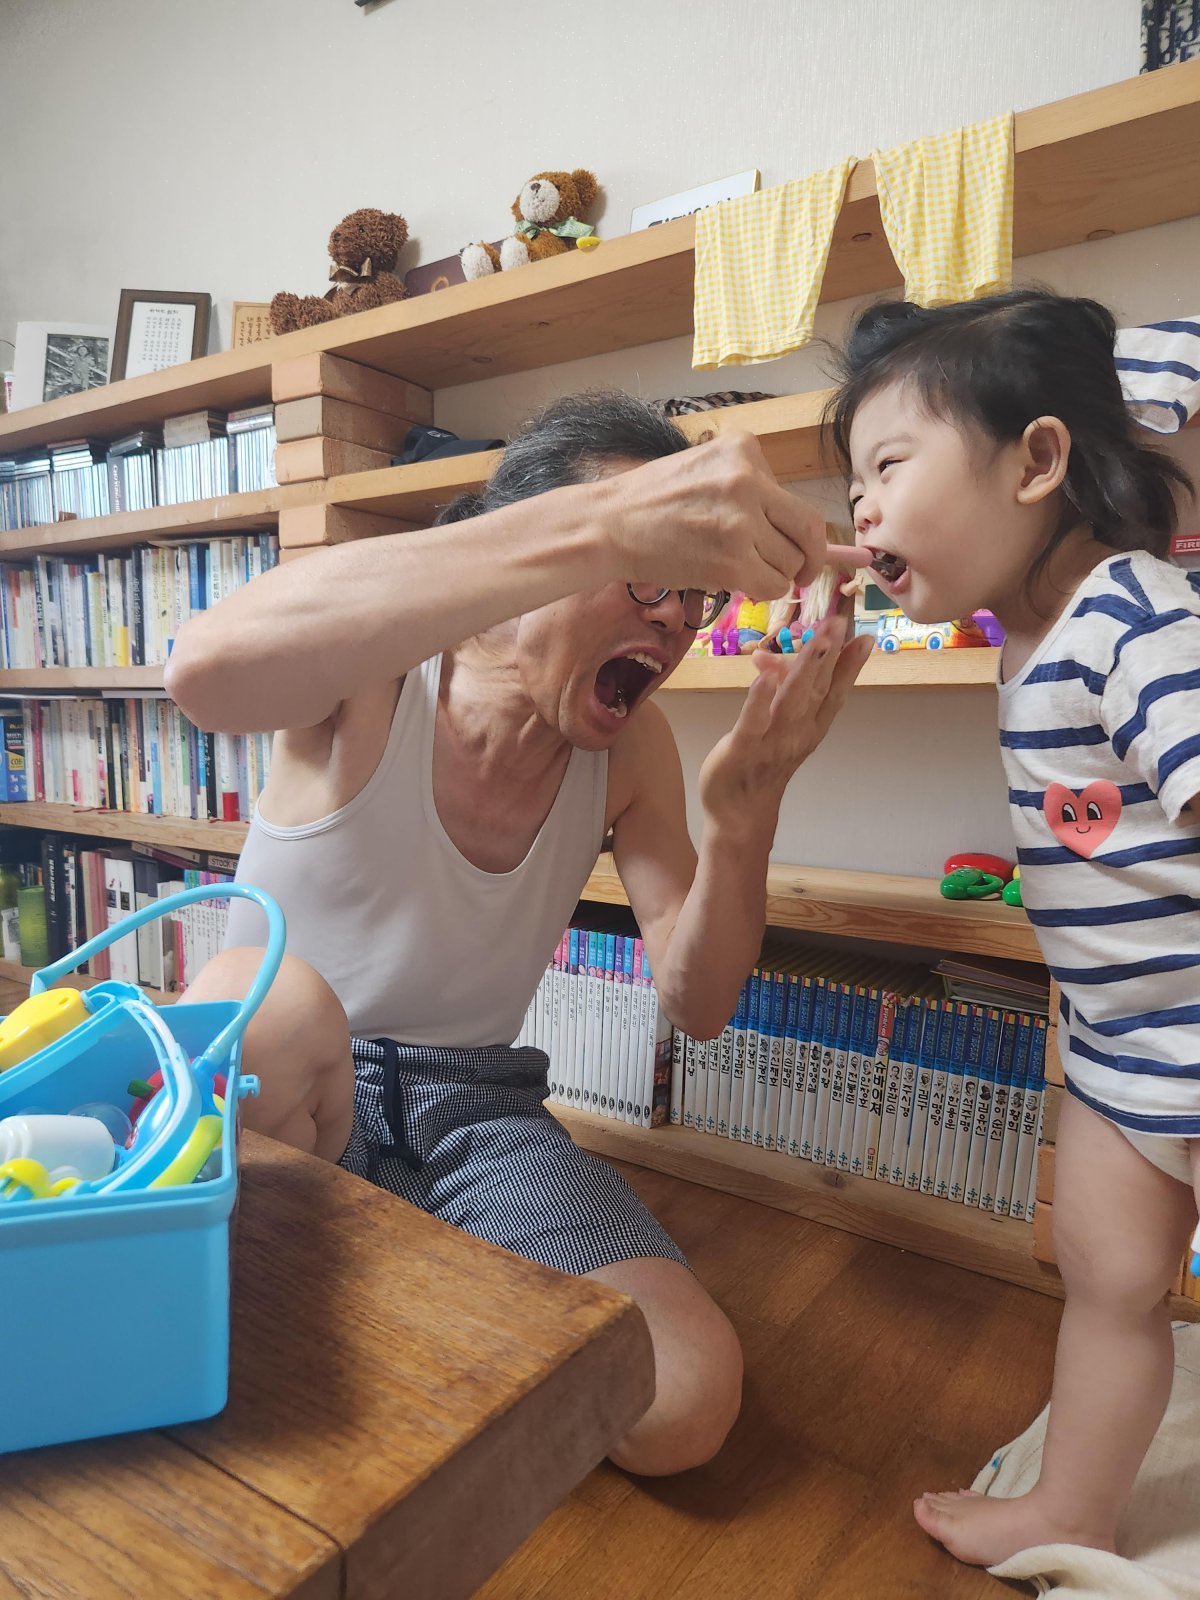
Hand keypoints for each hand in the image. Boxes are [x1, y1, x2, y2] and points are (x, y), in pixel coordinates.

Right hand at [601, 431, 827, 599]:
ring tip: (744, 571)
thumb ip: (747, 485)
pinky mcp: (731, 560)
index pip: (793, 495)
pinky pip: (773, 585)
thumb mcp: (704, 467)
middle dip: (809, 557)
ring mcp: (741, 521)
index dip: (798, 528)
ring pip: (791, 562)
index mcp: (744, 448)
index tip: (793, 543)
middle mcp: (749, 479)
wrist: (608, 524)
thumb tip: (792, 526)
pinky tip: (744, 585)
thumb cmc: (650, 501)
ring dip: (775, 574)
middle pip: (807, 529)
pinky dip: (765, 591)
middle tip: (802, 573)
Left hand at [698, 617, 872, 820]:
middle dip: (829, 656)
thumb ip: (776, 693)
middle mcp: (797, 733)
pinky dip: (760, 699)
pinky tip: (764, 676)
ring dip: (805, 670)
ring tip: (818, 641)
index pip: (834, 692)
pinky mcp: (742, 748)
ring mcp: (772, 741)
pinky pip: (753, 721)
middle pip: (817, 690)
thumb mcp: (775, 725)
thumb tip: (768, 659)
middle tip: (840, 623)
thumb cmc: (760, 764)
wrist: (740, 813)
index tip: (864, 637)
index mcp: (810, 727)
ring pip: (792, 701)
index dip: (850, 665)